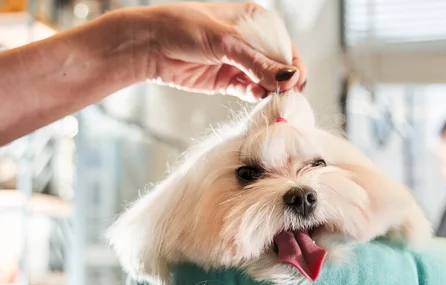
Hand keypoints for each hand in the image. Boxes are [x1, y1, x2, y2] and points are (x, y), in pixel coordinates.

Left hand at [133, 2, 306, 101]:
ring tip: (272, 99)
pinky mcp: (229, 81)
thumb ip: (258, 63)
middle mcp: (251, 42)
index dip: (293, 66)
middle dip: (283, 82)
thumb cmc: (184, 29)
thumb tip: (290, 79)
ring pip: (266, 82)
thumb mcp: (226, 42)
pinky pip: (251, 91)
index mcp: (256, 21)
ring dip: (271, 92)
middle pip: (279, 67)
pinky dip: (257, 96)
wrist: (150, 45)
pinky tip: (258, 98)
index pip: (285, 47)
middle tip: (285, 96)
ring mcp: (240, 62)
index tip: (294, 84)